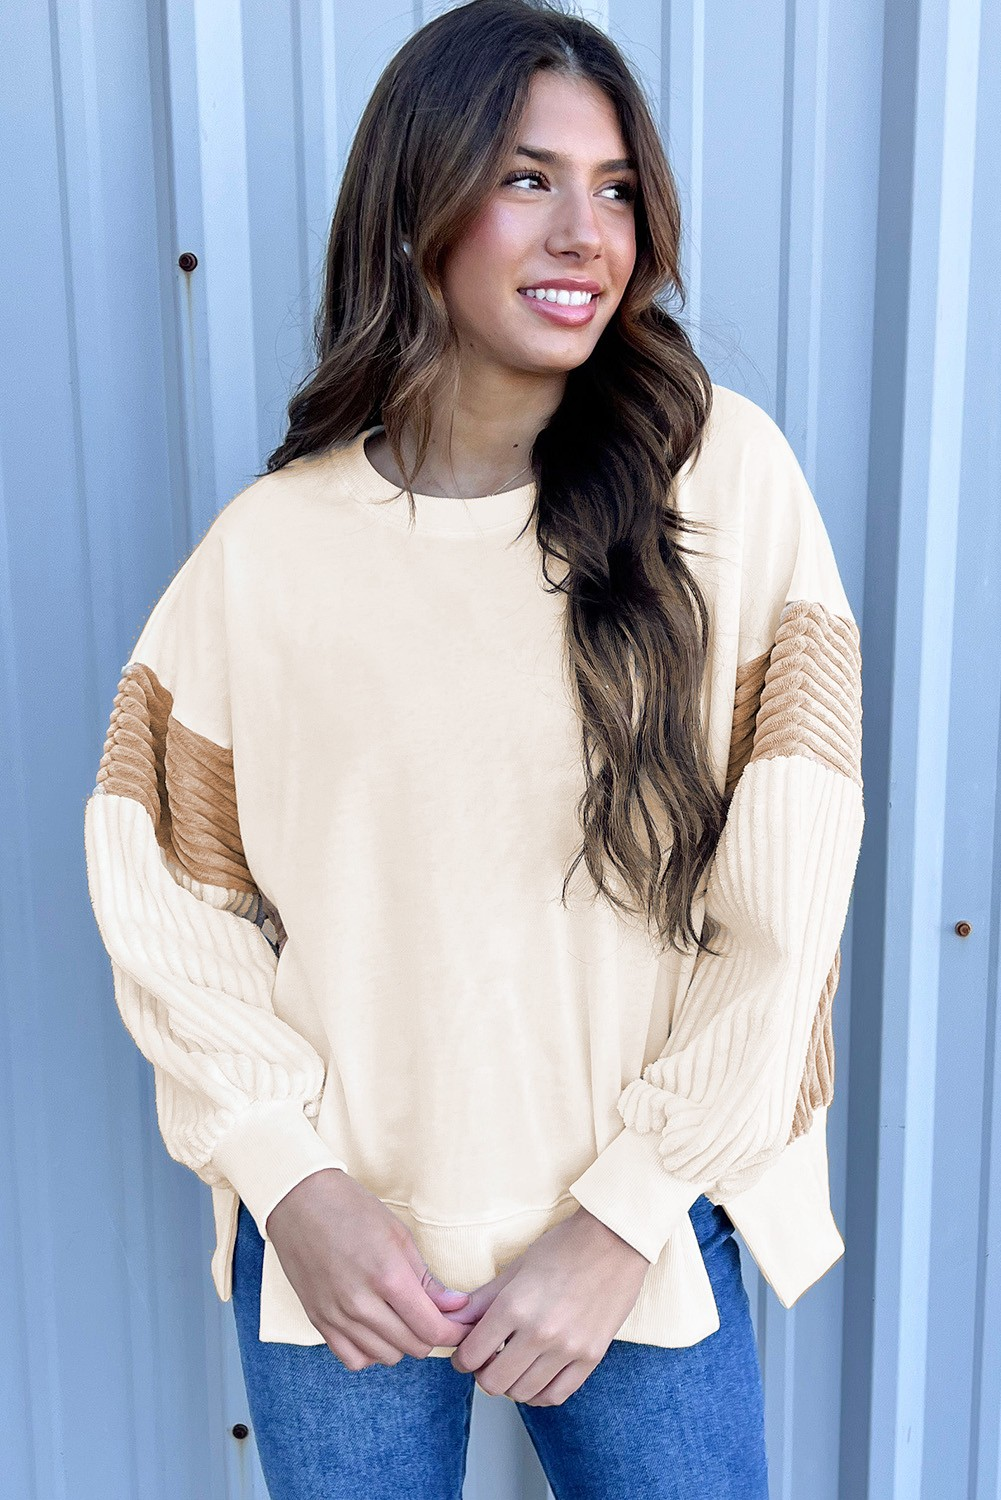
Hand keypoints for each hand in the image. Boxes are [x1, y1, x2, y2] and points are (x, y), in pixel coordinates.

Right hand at [265, 1168, 473, 1368]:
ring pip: (385, 1357)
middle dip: (432, 1335)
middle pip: (412, 1346)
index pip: (432, 1328)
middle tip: (436, 1317)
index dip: (454, 1332)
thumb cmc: (351, 1209)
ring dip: (402, 1343)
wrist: (298, 1201)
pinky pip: (353, 1359)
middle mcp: (361, 1303)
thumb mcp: (398, 1234)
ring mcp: (337, 1316)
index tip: (462, 1326)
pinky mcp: (318, 1321)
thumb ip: (426, 1278)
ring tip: (404, 1319)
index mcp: (388, 1276)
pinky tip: (376, 1331)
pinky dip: (370, 1353)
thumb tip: (455, 1306)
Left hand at [448, 1206, 650, 1405]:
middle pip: (493, 1382)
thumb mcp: (516, 1268)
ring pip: (522, 1393)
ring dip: (510, 1384)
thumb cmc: (563, 1247)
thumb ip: (483, 1300)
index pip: (471, 1355)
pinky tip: (536, 1376)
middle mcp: (539, 1333)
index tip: (465, 1354)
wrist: (615, 1240)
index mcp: (515, 1306)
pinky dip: (539, 1393)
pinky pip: (556, 1395)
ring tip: (513, 1364)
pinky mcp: (591, 1357)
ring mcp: (568, 1348)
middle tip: (488, 1360)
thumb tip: (454, 1322)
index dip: (461, 1359)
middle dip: (483, 1374)